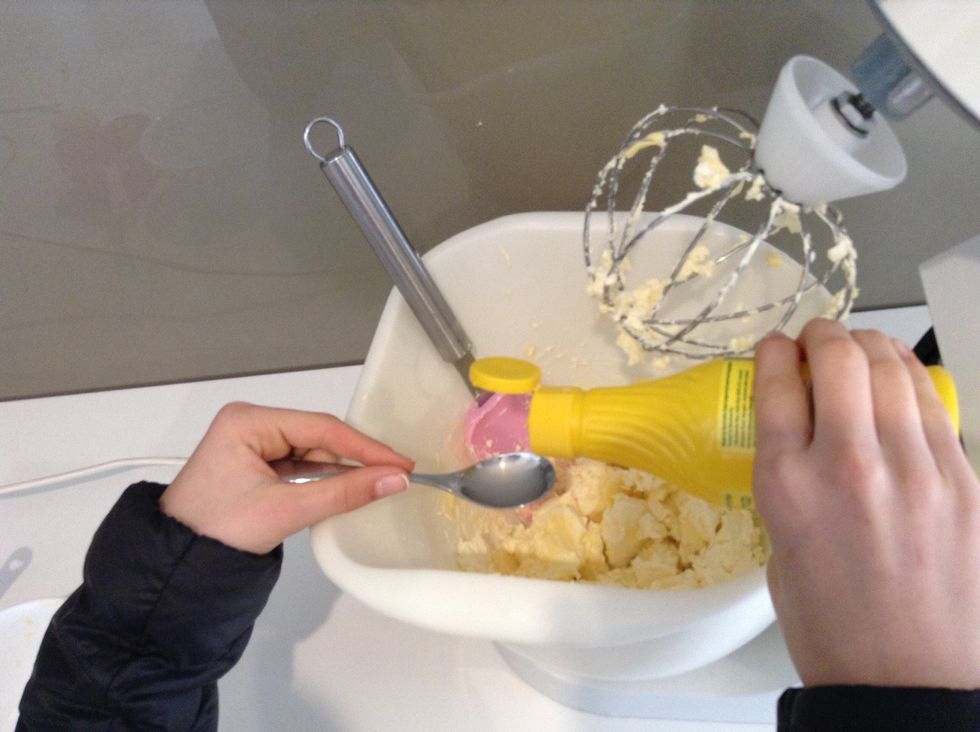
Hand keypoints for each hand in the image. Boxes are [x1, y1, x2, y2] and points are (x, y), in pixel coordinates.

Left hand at [159, 402, 413, 553]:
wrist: (174, 567)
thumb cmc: (216, 533)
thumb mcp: (286, 510)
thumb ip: (344, 493)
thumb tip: (394, 480)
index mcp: (248, 421)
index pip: (322, 427)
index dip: (366, 447)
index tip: (400, 464)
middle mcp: (249, 424)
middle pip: (318, 437)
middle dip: (353, 460)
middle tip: (393, 477)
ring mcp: (250, 444)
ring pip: (311, 452)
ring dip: (337, 472)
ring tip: (372, 486)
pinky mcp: (253, 465)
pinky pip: (298, 466)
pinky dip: (320, 480)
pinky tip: (342, 490)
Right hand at [752, 319, 979, 687]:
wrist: (906, 679)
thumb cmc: (831, 623)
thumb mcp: (779, 542)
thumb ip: (787, 477)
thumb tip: (802, 433)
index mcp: (788, 485)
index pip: (777, 382)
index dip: (774, 351)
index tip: (776, 348)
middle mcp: (848, 464)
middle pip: (838, 357)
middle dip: (822, 333)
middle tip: (817, 339)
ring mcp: (914, 469)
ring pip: (892, 367)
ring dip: (868, 345)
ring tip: (858, 350)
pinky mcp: (963, 480)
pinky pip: (931, 403)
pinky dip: (908, 377)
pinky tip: (896, 377)